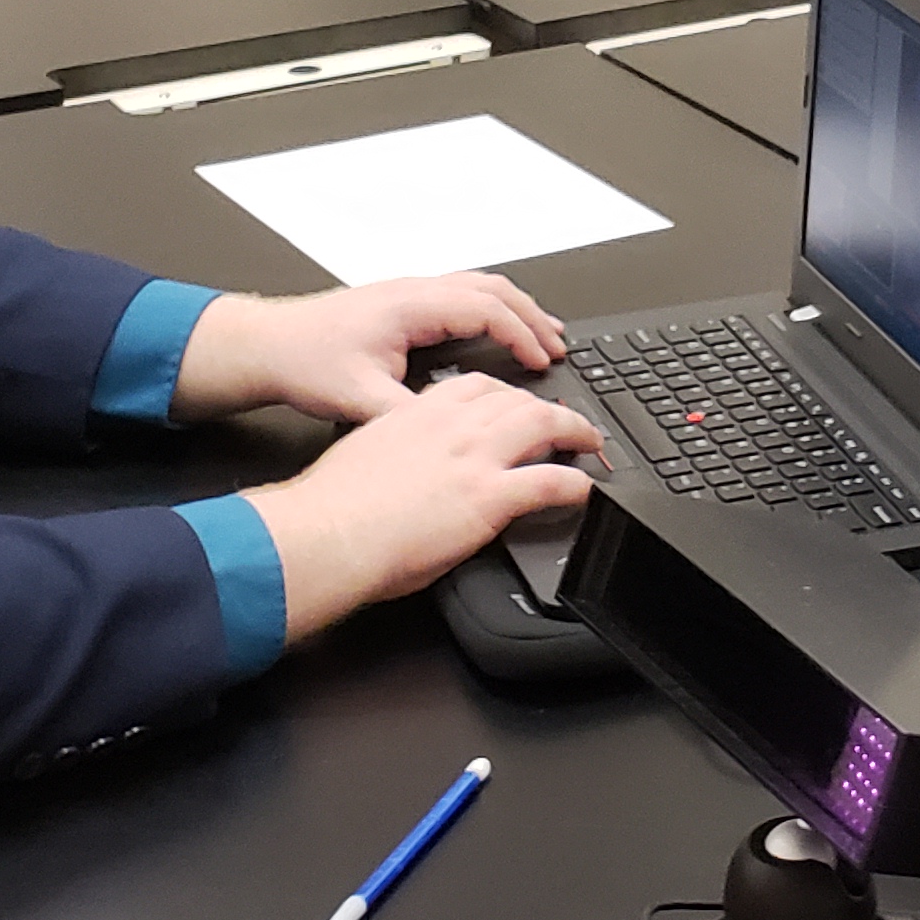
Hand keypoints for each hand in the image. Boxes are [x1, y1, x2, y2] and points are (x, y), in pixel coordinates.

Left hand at [172, 276, 566, 425]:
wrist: (266, 344)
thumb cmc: (305, 362)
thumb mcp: (360, 399)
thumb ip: (409, 415)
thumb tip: (449, 431)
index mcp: (411, 306)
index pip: (487, 309)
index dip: (523, 335)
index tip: (544, 361)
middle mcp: (413, 291)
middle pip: (493, 289)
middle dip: (532, 317)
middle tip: (559, 345)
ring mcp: (407, 292)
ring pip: (478, 286)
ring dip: (514, 308)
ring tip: (541, 334)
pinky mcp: (399, 303)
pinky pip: (461, 293)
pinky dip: (491, 309)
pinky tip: (492, 331)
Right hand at [244, 372, 600, 635]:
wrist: (328, 533)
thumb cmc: (333, 507)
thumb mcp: (365, 456)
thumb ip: (395, 450)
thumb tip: (404, 466)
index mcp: (419, 412)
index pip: (476, 386)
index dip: (505, 393)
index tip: (514, 401)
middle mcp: (453, 426)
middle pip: (518, 400)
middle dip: (549, 407)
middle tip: (565, 421)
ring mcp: (476, 458)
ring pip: (544, 425)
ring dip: (576, 432)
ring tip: (590, 444)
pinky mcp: (491, 497)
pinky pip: (552, 481)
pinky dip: (576, 484)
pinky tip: (585, 490)